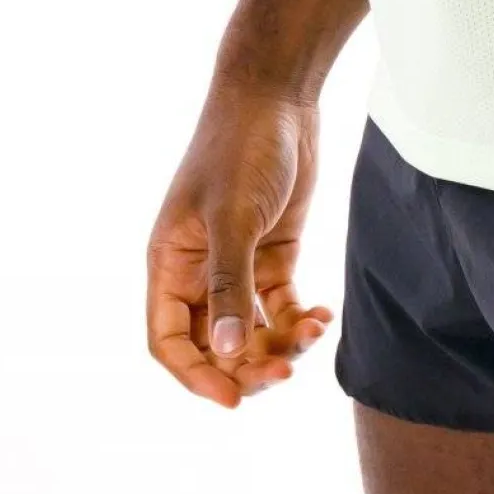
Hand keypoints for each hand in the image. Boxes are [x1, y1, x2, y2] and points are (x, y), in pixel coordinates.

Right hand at [146, 79, 335, 408]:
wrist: (278, 95)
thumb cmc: (240, 146)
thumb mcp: (233, 216)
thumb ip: (231, 285)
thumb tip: (227, 352)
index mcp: (171, 263)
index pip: (169, 341)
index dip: (196, 376)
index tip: (233, 398)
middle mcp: (200, 270)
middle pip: (214, 345)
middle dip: (246, 366)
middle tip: (284, 372)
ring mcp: (238, 262)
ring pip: (250, 331)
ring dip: (278, 346)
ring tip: (313, 333)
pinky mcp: (273, 251)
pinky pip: (279, 305)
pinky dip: (299, 320)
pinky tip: (323, 317)